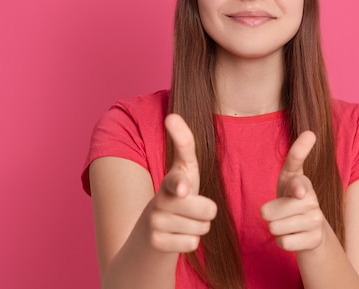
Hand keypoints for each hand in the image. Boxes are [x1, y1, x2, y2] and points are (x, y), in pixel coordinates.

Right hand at [144, 114, 216, 252]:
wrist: (150, 235)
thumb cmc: (176, 197)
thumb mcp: (184, 170)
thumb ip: (183, 144)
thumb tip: (171, 115)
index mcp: (170, 181)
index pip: (177, 180)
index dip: (180, 184)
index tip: (182, 189)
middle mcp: (158, 201)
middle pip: (207, 210)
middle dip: (207, 213)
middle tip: (192, 211)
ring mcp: (154, 223)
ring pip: (202, 228)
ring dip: (198, 228)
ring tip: (183, 224)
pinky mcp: (155, 243)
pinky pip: (192, 244)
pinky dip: (190, 243)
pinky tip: (176, 238)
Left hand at [260, 131, 326, 251]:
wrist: (309, 229)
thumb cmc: (289, 202)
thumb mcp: (284, 185)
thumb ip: (287, 182)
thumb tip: (300, 190)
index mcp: (298, 179)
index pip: (295, 161)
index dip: (299, 150)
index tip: (307, 140)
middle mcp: (311, 197)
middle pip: (270, 211)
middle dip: (269, 215)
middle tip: (280, 212)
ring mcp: (316, 219)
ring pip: (276, 228)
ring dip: (276, 228)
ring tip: (287, 223)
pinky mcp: (316, 238)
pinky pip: (284, 242)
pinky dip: (282, 242)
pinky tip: (294, 235)